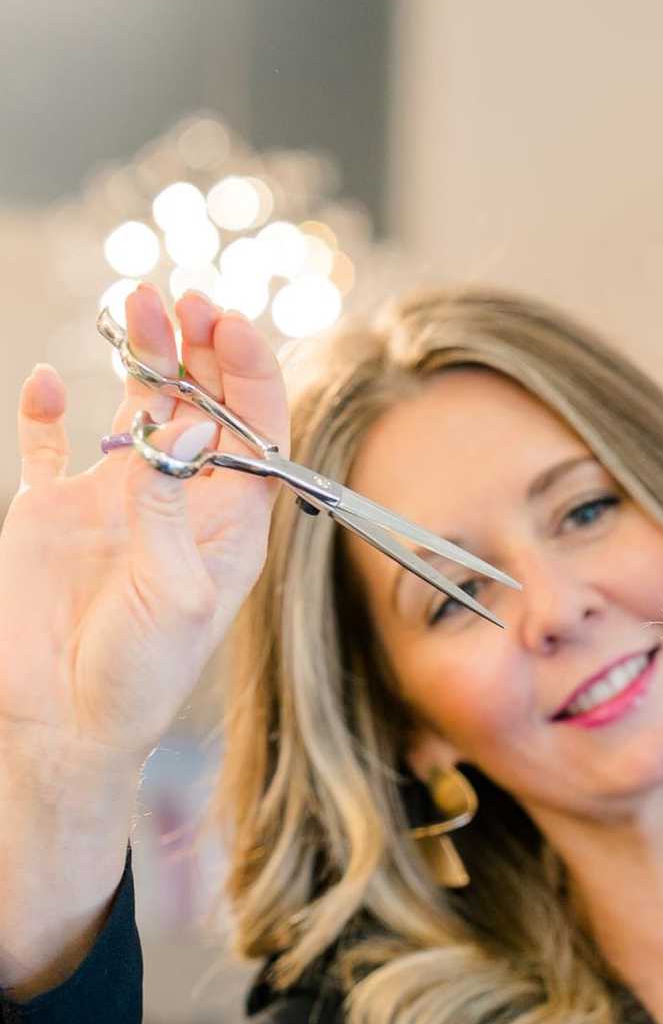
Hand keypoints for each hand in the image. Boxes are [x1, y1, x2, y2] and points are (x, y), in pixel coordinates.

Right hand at [0, 281, 287, 788]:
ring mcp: (113, 501)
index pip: (255, 431)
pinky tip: (50, 379)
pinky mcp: (50, 509)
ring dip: (139, 353)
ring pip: (132, 406)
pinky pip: (49, 441)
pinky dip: (46, 406)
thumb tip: (182, 425)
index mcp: (227, 525)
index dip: (247, 373)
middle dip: (197, 347)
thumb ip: (173, 507)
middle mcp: (177, 503)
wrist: (60, 724)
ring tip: (137, 303)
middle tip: (184, 298)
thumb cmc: (138, 678)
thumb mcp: (173, 596)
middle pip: (199, 404)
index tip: (227, 323)